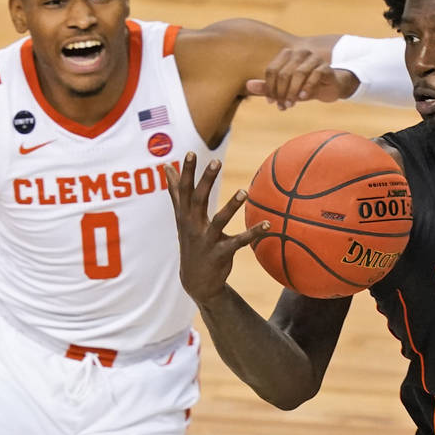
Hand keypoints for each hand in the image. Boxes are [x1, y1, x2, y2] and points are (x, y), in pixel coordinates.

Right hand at [164, 153, 269, 303]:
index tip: (190, 153)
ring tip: (244, 191)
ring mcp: (207, 240)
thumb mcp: (181, 217)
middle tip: (216, 161)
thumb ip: (176, 191)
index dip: (186, 172)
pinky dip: (254, 233)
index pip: (183, 190)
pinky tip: (268, 224)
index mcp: (185, 216)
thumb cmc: (191, 242)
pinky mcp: (221, 253)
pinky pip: (239, 241)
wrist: (196, 281)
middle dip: (206, 180)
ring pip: (219, 220)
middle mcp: (193, 226)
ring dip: (231, 206)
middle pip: (198, 200)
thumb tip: (166, 166)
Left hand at [243, 46, 357, 109]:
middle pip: (283, 74)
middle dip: (281, 92)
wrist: (330, 87)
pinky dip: (307, 88)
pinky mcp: (325, 66)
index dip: (269, 88)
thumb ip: (266, 87)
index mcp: (287, 55)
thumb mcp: (284, 89)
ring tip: (291, 104)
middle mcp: (299, 53)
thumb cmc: (304, 87)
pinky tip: (303, 97)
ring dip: (292, 92)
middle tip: (282, 106)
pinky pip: (314, 76)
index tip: (271, 102)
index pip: (271, 70)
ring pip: (298, 74)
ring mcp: (313, 58)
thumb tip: (247, 85)